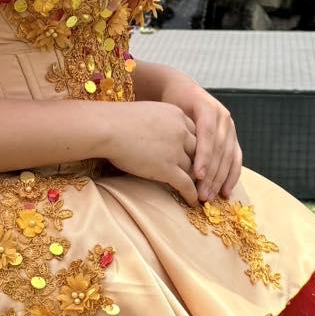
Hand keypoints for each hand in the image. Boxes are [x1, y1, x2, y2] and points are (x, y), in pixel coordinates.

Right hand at [100, 92, 241, 205]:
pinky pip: (186, 184)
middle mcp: (182, 132)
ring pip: (195, 170)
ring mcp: (176, 151)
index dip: (197, 148)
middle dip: (203, 167)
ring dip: (201, 183)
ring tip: (204, 193)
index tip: (198, 158)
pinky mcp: (168, 168)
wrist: (108, 127)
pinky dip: (192, 194)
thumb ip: (157, 123)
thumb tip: (154, 134)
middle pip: (199, 152)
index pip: (195, 134)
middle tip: (206, 178)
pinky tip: (193, 202)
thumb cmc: (116, 119)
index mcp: (177, 115)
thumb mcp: (146, 114)